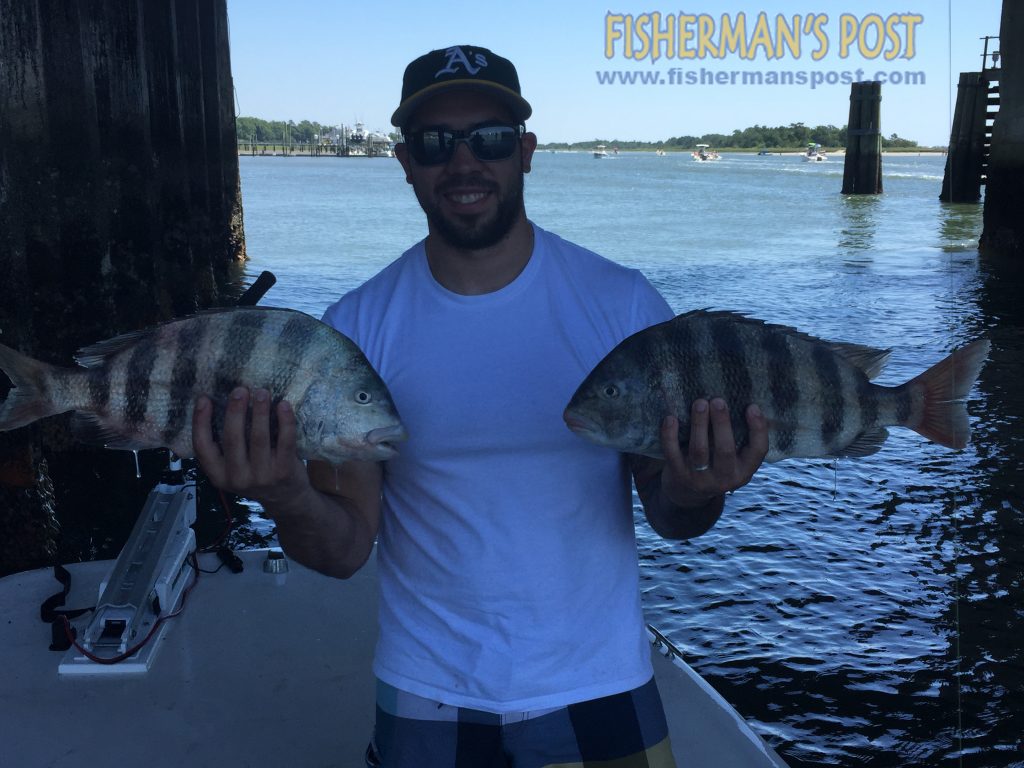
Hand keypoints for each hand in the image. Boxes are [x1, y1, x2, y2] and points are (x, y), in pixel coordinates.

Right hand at [192, 387, 307, 508]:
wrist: (286, 500)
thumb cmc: (257, 474)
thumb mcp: (233, 468)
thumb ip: (226, 446)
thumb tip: (225, 403)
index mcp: (218, 475)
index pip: (202, 447)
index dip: (200, 422)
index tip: (204, 399)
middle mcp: (237, 478)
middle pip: (232, 438)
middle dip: (235, 411)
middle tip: (240, 390)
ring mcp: (262, 476)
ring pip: (258, 437)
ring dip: (260, 411)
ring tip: (262, 392)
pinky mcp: (284, 471)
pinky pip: (285, 441)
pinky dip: (285, 421)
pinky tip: (283, 405)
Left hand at [660, 399, 768, 506]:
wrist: (688, 494)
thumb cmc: (716, 464)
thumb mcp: (734, 459)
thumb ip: (738, 438)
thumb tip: (739, 399)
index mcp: (744, 471)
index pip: (758, 451)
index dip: (758, 429)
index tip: (752, 407)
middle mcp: (724, 478)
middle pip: (724, 450)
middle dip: (721, 424)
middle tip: (718, 401)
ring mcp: (700, 479)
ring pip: (699, 450)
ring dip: (699, 425)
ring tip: (699, 403)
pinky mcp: (678, 475)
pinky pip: (673, 453)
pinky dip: (670, 435)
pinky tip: (671, 418)